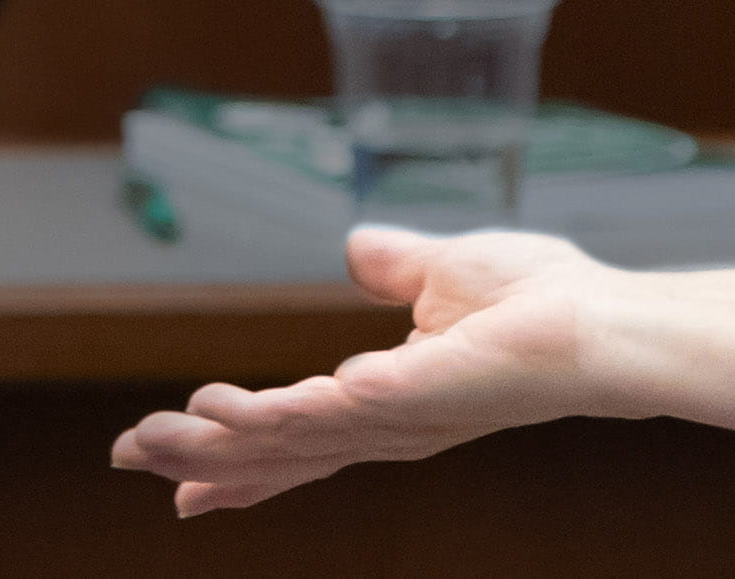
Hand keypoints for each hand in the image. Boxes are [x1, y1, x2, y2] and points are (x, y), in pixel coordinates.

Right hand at [107, 228, 734, 514]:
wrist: (605, 316)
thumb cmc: (544, 301)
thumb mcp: (445, 272)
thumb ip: (395, 270)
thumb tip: (355, 250)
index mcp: (382, 404)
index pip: (292, 441)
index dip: (232, 461)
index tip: (170, 485)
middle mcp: (385, 424)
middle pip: (276, 452)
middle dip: (200, 457)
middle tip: (128, 455)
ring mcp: (403, 415)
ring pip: (293, 437)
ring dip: (226, 436)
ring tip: (162, 429)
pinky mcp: (426, 394)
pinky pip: (350, 407)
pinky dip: (299, 410)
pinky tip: (246, 407)